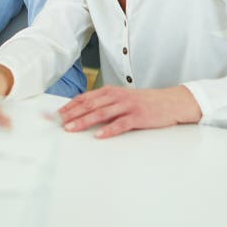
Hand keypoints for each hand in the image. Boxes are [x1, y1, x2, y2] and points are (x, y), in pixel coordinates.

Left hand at [57, 84, 201, 138]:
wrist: (170, 102)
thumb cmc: (143, 102)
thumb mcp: (121, 99)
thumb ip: (105, 104)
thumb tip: (83, 112)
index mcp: (110, 91)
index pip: (85, 98)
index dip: (69, 106)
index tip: (56, 114)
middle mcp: (116, 96)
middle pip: (89, 105)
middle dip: (72, 114)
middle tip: (58, 122)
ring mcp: (127, 106)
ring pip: (101, 113)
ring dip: (84, 121)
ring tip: (71, 128)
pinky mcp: (138, 117)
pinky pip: (120, 124)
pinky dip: (108, 130)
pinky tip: (98, 135)